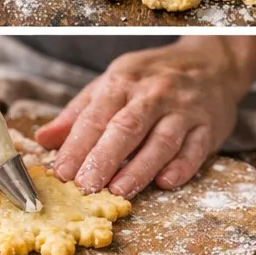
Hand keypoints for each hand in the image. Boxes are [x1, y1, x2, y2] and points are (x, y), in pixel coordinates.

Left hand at [35, 40, 255, 196]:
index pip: (96, 116)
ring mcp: (184, 109)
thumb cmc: (154, 77)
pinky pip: (195, 149)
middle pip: (126, 128)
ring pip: (161, 141)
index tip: (60, 172)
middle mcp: (154, 93)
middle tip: (85, 187)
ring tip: (118, 191)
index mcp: (123, 81)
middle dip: (103, 159)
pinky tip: (166, 182)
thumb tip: (44, 139)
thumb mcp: (114, 82)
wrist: (212, 63)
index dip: (77, 146)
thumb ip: (79, 112)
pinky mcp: (209, 126)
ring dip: (140, 168)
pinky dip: (181, 167)